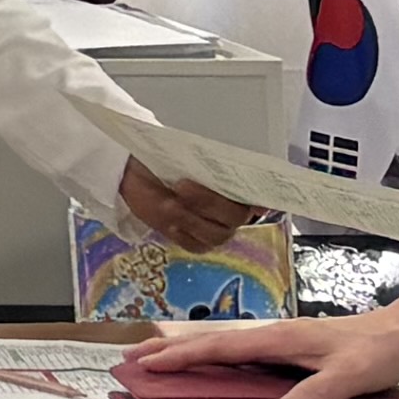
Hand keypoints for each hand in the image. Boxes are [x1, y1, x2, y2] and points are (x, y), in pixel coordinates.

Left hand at [115, 159, 263, 249]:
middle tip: (182, 187)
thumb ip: (206, 160)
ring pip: (218, 235)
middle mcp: (232, 208)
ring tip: (168, 205)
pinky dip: (184, 235)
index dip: (263, 200)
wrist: (134, 172)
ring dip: (191, 219)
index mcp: (236, 184)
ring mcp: (215, 227)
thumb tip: (222, 157)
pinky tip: (170, 224)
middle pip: (237, 216)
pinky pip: (198, 246)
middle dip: (209, 202)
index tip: (256, 203)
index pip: (259, 194)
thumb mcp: (182, 152)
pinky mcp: (195, 240)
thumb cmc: (164, 158)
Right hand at [124, 305, 398, 398]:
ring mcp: (281, 342)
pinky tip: (215, 368)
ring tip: (159, 360)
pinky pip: (241, 354)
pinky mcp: (291, 350)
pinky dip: (215, 358)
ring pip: (224, 346)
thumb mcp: (352, 376)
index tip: (145, 364)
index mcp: (278, 339)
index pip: (219, 348)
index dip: (180, 358)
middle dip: (169, 349)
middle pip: (210, 341)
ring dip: (189, 352)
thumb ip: (317, 395)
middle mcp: (273, 337)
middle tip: (131, 359)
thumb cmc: (379, 350)